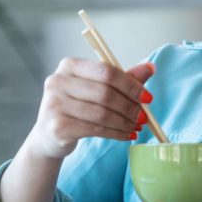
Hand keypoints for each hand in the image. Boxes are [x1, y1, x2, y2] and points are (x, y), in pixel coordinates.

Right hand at [27, 57, 154, 159]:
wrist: (50, 135)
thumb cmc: (77, 107)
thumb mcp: (98, 88)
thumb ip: (123, 78)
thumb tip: (151, 67)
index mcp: (69, 66)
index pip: (106, 70)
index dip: (130, 84)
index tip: (147, 98)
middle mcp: (58, 82)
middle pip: (105, 93)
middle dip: (129, 107)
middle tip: (143, 117)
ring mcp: (55, 104)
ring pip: (102, 114)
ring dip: (125, 122)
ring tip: (136, 127)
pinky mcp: (58, 126)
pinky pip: (95, 129)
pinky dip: (116, 133)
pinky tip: (126, 136)